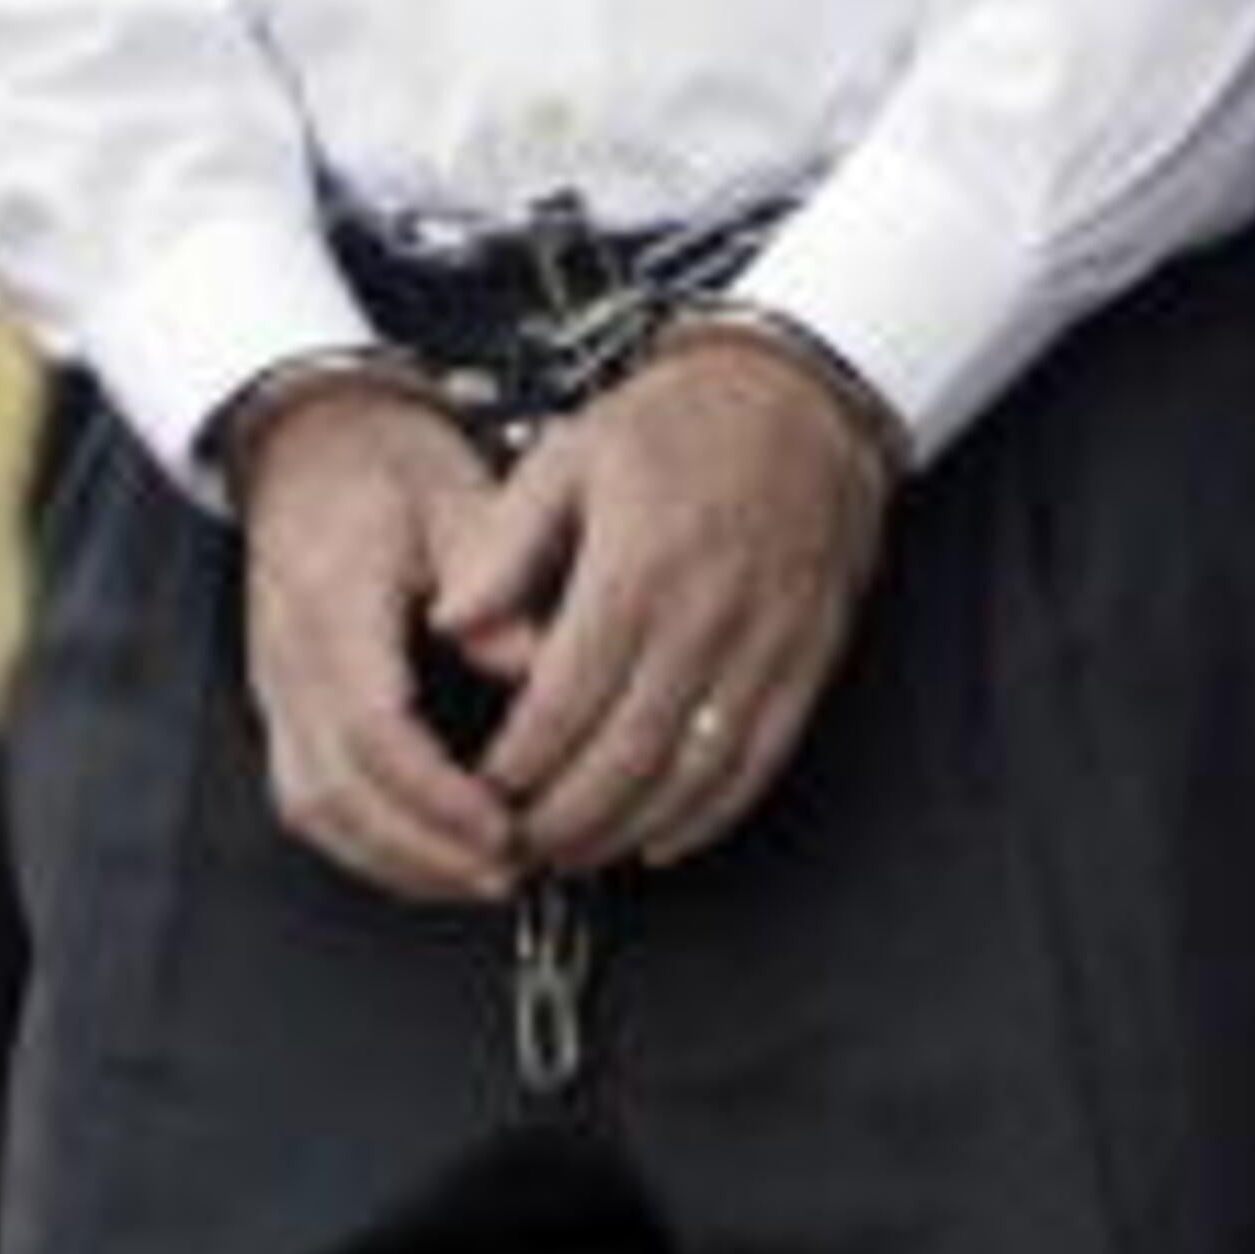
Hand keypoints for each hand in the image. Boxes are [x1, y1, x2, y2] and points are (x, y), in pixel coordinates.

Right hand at [236, 374, 520, 899]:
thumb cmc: (387, 469)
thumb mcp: (459, 498)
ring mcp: (277, 688)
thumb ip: (497, 578)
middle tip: (506, 870)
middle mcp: (289, 658)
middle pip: (335, 790)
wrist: (310, 444)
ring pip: (313, 807)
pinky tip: (431, 857)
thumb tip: (534, 664)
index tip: (500, 822)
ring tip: (479, 878)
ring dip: (394, 858)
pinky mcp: (283, 707)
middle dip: (421, 848)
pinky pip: (308, 798)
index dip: (434, 791)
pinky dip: (368, 842)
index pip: (370, 725)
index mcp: (332, 601)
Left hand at [429, 330, 889, 876]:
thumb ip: (502, 543)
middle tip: (520, 845)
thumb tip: (450, 621)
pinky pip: (757, 763)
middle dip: (566, 818)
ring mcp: (763, 646)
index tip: (484, 790)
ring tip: (578, 852)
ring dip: (629, 829)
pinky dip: (708, 816)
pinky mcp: (804, 663)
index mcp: (637, 566)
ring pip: (691, 774)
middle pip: (626, 754)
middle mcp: (704, 615)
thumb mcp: (569, 454)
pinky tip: (662, 839)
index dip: (520, 762)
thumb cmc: (680, 425)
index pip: (565, 698)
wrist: (801, 400)